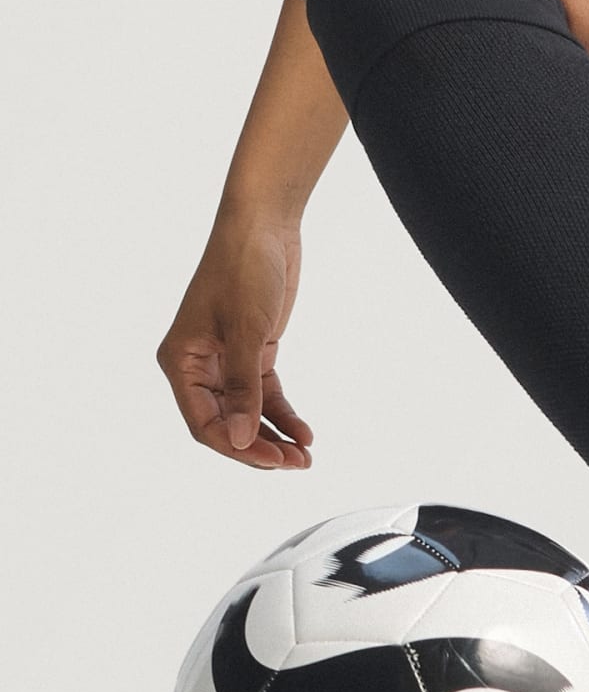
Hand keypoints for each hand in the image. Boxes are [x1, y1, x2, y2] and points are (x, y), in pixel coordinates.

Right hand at [157, 214, 312, 468]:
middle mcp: (197, 365)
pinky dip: (283, 415)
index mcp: (180, 361)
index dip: (237, 447)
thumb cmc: (244, 270)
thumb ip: (243, 389)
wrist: (263, 227)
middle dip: (260, 447)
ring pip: (247, 414)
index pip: (203, 423)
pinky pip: (265, 396)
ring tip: (305, 457)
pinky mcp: (251, 354)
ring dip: (274, 436)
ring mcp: (225, 361)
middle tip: (296, 464)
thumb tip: (240, 438)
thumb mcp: (247, 333)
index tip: (274, 461)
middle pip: (226, 425)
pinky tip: (305, 434)